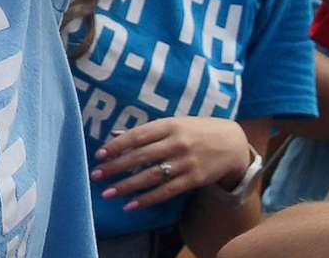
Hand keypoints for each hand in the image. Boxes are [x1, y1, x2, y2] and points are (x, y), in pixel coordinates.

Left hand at [92, 116, 253, 210]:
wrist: (232, 143)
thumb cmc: (196, 131)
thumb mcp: (173, 124)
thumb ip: (146, 131)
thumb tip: (115, 135)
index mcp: (169, 125)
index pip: (138, 135)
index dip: (117, 145)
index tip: (99, 154)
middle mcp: (176, 143)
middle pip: (141, 157)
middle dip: (116, 167)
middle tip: (96, 175)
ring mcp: (185, 162)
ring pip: (151, 177)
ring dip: (127, 186)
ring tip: (108, 194)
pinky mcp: (193, 179)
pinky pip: (166, 192)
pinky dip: (147, 200)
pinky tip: (131, 205)